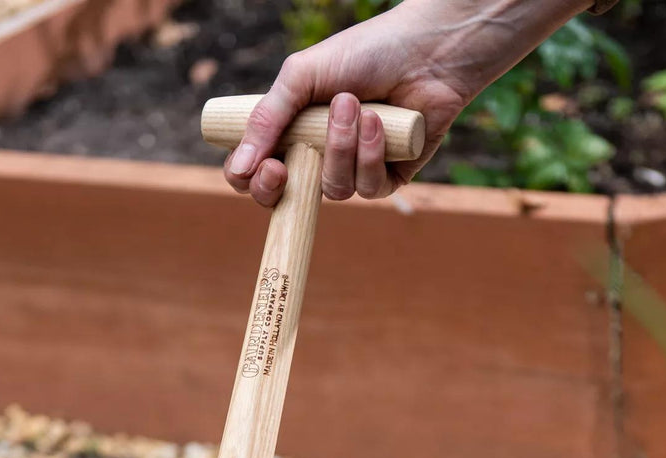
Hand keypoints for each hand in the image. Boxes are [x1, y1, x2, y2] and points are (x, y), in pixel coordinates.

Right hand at [225, 0, 585, 206]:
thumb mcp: (303, 77)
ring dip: (339, 148)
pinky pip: (369, 189)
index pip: (262, 174)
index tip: (260, 168)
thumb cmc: (366, 54)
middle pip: (291, 200)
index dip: (254, 182)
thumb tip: (238, 167)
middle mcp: (324, 156)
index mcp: (297, 132)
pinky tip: (380, 121)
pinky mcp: (390, 179)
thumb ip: (268, 118)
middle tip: (282, 168)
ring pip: (333, 190)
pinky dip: (371, 154)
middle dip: (283, 189)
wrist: (427, 50)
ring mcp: (357, 170)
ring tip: (353, 104)